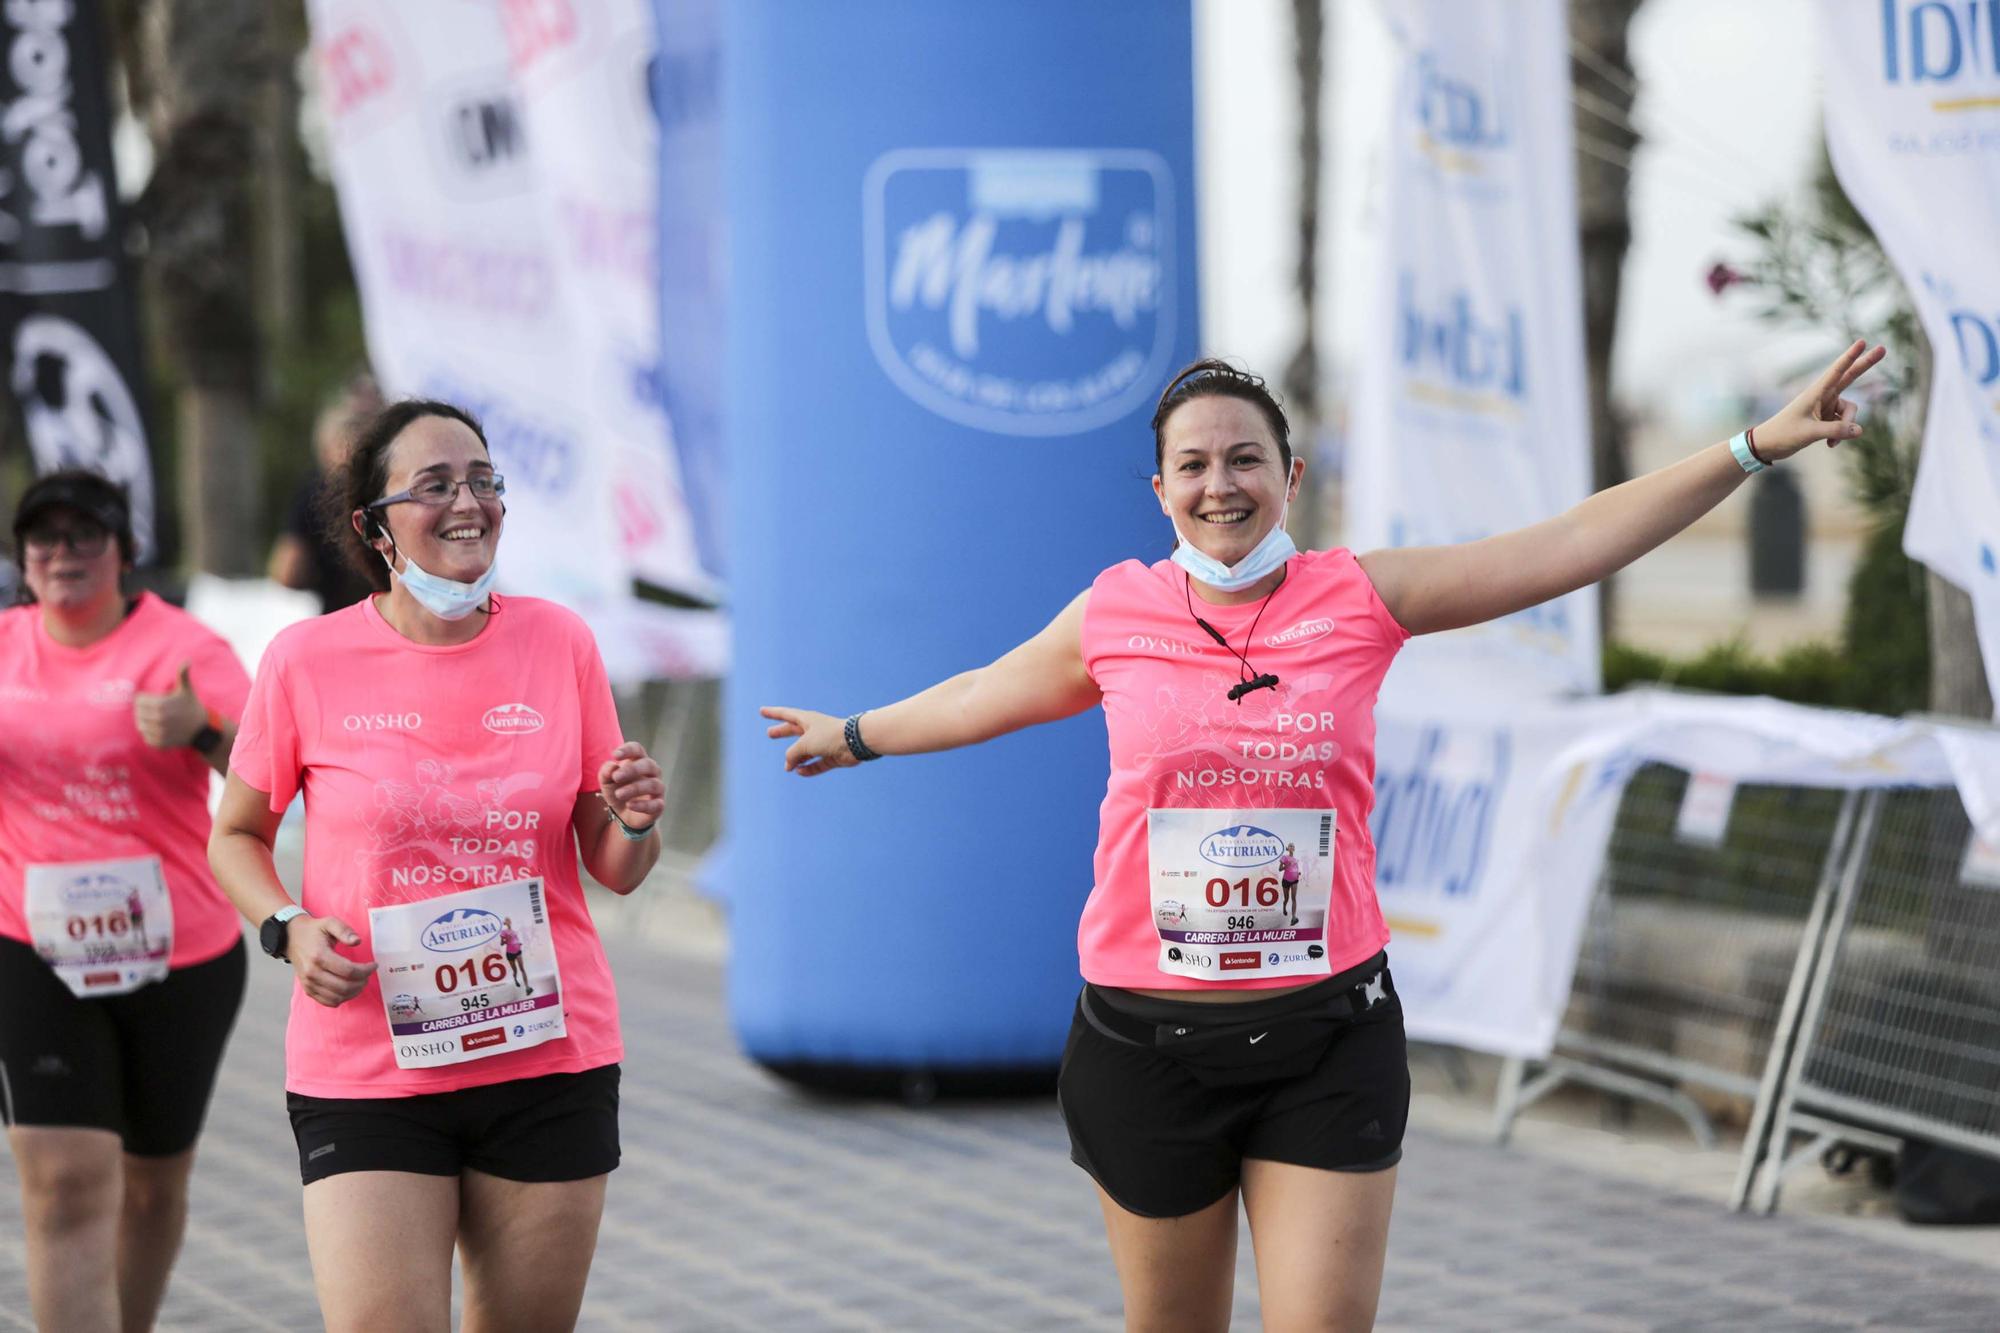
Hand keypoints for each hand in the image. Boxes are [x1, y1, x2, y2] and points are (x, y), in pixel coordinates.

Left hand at [133, 663, 204, 748]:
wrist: (202, 729)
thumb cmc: (191, 706)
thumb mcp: (187, 690)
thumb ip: (183, 674)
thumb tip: (188, 660)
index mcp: (161, 705)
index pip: (139, 701)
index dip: (146, 699)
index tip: (157, 701)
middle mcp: (158, 720)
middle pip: (138, 713)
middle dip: (145, 711)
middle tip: (158, 712)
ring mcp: (159, 732)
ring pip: (141, 726)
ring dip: (147, 723)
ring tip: (159, 721)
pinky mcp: (160, 743)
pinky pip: (146, 738)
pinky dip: (151, 734)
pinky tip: (162, 730)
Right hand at [288, 915, 377, 1006]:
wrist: (291, 938)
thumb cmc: (313, 931)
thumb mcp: (329, 922)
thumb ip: (344, 930)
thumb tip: (357, 941)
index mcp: (319, 956)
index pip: (348, 971)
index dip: (365, 970)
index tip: (373, 965)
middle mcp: (312, 973)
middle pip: (344, 987)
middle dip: (362, 982)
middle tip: (368, 974)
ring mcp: (309, 983)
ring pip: (338, 997)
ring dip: (354, 992)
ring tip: (361, 981)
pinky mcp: (308, 990)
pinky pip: (328, 1002)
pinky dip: (342, 998)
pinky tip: (349, 988)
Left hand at [597, 741, 663, 828]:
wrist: (623, 814)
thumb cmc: (617, 790)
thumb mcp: (606, 781)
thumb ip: (606, 772)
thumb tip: (612, 766)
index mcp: (638, 761)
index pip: (637, 750)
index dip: (628, 750)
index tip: (615, 755)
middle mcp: (651, 773)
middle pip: (648, 764)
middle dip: (632, 769)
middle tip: (616, 777)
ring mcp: (658, 789)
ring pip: (653, 784)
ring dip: (635, 788)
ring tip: (619, 794)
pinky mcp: (659, 805)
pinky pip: (656, 804)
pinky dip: (643, 805)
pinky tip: (629, 805)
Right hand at [760, 706, 857, 776]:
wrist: (855, 742)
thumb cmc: (829, 736)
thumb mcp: (804, 743)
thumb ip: (792, 754)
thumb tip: (788, 765)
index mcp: (807, 719)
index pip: (786, 714)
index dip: (773, 713)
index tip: (762, 711)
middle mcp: (815, 730)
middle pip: (794, 730)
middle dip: (782, 732)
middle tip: (769, 733)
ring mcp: (824, 743)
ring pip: (805, 751)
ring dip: (796, 759)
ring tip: (788, 767)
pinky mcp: (832, 756)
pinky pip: (817, 763)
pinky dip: (809, 768)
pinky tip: (800, 772)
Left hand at [1751, 339, 1885, 461]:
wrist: (1767, 446)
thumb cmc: (1783, 435)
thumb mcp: (1810, 433)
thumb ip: (1835, 431)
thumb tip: (1860, 430)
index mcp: (1815, 392)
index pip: (1836, 371)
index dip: (1850, 356)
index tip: (1862, 342)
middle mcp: (1823, 396)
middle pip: (1849, 377)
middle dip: (1866, 364)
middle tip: (1883, 349)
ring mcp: (1826, 406)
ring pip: (1850, 412)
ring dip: (1846, 426)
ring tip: (1831, 441)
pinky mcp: (1827, 418)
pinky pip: (1844, 424)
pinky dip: (1840, 434)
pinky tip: (1829, 445)